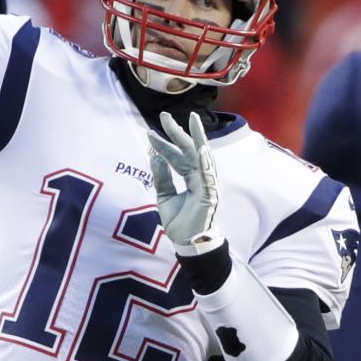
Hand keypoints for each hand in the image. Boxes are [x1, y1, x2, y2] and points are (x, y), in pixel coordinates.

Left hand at [148, 111, 221, 249]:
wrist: (189, 245)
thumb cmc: (180, 222)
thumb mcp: (164, 197)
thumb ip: (162, 177)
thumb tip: (154, 157)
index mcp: (191, 177)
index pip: (177, 156)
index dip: (164, 145)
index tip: (149, 133)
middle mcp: (201, 177)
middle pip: (190, 150)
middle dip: (178, 132)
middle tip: (165, 116)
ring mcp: (208, 184)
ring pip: (202, 156)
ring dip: (196, 138)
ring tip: (192, 120)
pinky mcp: (211, 194)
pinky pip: (208, 175)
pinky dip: (204, 161)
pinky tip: (200, 148)